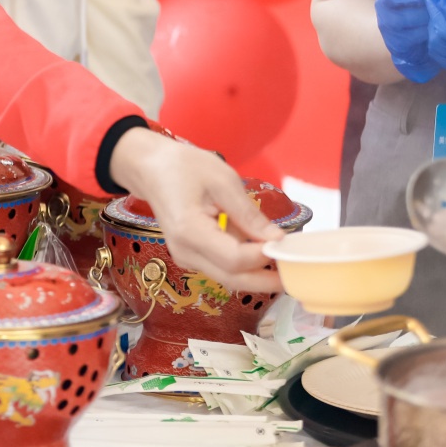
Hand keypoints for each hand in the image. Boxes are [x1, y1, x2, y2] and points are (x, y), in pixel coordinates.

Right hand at [107, 128, 282, 292]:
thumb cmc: (182, 166)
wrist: (150, 167)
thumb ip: (249, 214)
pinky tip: (260, 251)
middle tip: (296, 270)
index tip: (287, 244)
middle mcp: (185, 252)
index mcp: (190, 231)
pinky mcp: (190, 256)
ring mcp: (185, 257)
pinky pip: (221, 268)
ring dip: (257, 274)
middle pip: (233, 278)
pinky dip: (244, 265)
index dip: (264, 256)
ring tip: (282, 259)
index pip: (234, 258)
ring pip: (228, 277)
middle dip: (267, 280)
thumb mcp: (222, 180)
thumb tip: (276, 239)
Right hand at [375, 0, 444, 82]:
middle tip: (439, 0)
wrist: (419, 42)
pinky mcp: (394, 41)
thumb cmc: (427, 8)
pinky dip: (428, 34)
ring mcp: (387, 21)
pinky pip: (413, 37)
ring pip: (406, 17)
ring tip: (440, 17)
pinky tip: (435, 32)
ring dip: (427, 17)